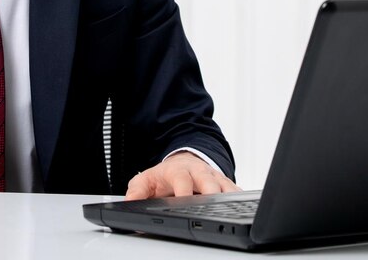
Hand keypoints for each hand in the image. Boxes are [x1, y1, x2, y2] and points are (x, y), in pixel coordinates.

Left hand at [125, 152, 240, 199]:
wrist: (183, 161)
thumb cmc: (165, 174)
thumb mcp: (146, 179)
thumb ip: (136, 190)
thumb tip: (130, 202)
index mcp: (179, 171)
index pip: (182, 179)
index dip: (184, 190)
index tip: (183, 200)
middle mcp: (198, 172)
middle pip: (209, 181)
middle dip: (211, 191)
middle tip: (212, 204)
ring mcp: (213, 177)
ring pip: (225, 185)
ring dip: (227, 196)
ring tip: (227, 207)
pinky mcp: (224, 184)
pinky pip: (235, 191)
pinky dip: (237, 198)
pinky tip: (238, 206)